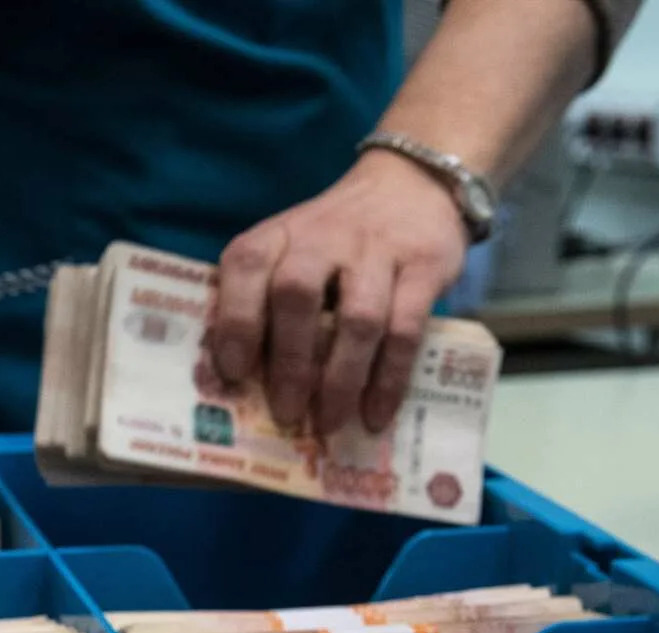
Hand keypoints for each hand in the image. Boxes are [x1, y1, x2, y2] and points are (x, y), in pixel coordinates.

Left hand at [210, 149, 468, 434]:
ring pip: (357, 319)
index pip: (246, 266)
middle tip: (285, 414)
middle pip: (298, 295)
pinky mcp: (424, 267)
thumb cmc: (339, 239)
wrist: (413, 183)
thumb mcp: (296, 248)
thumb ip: (268, 299)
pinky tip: (376, 413)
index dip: (235, 320)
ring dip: (340, 378)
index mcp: (280, 234)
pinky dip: (389, 378)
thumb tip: (244, 386)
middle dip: (290, 362)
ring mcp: (377, 249)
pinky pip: (406, 329)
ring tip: (330, 423)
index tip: (233, 374)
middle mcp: (323, 236)